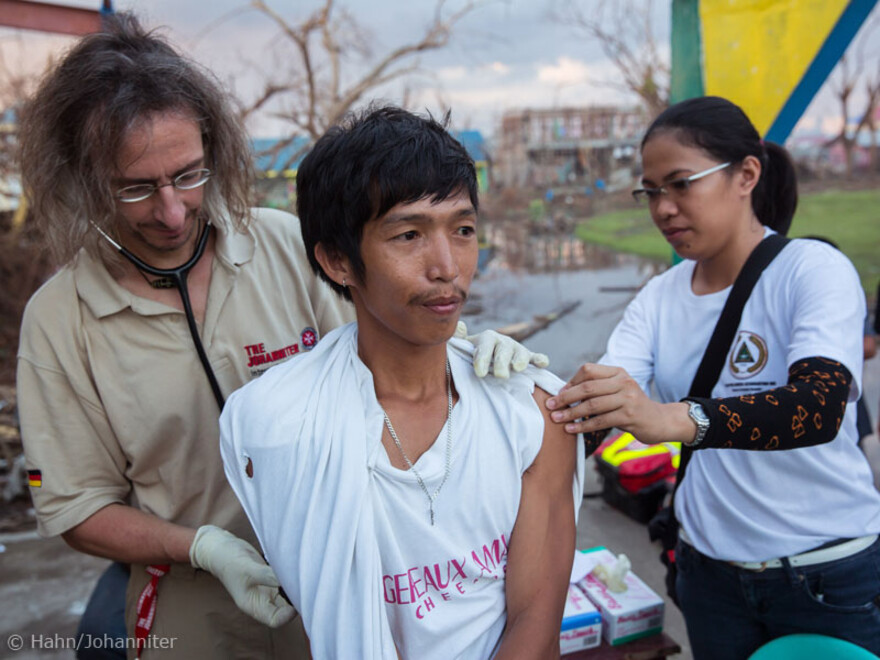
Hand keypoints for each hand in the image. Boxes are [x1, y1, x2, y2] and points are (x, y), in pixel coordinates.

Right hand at [190, 525, 294, 627]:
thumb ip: (267, 576)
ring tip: (302, 576)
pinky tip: (297, 568)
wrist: (223, 548)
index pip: (275, 620)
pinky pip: (286, 581)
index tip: (296, 600)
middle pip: (286, 609)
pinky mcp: (272, 577)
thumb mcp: (247, 569)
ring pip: (288, 595)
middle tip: (305, 587)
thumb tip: (289, 580)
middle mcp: (263, 600)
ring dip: (296, 588)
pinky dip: (292, 578)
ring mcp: (268, 588)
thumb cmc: (230, 562)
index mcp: (254, 605)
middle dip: (296, 601)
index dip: (288, 615)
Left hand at [455, 321, 549, 377]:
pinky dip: (540, 359)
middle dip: (501, 362)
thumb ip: (458, 338)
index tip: (479, 372)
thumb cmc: (475, 354)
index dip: (482, 358)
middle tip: (500, 375)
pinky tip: (543, 363)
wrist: (489, 357)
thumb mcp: (464, 346)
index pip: (485, 345)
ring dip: (520, 359)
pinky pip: (535, 357)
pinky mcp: (528, 357)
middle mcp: (503, 341)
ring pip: (520, 352)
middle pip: (503, 350)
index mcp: (487, 338)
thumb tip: (457, 325)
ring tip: (517, 368)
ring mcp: (516, 349)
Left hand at [544, 363, 693, 443]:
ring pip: (592, 405)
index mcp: (618, 372)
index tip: (558, 394)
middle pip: (587, 387)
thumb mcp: (617, 390)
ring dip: (571, 413)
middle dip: (565, 397)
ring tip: (557, 419)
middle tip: (550, 406)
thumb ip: (597, 388)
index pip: (588, 370)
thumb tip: (564, 393)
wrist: (659, 421)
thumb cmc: (631, 406)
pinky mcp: (629, 416)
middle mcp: (624, 382)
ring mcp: (628, 399)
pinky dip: (583, 425)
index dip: (570, 382)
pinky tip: (571, 429)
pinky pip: (600, 421)